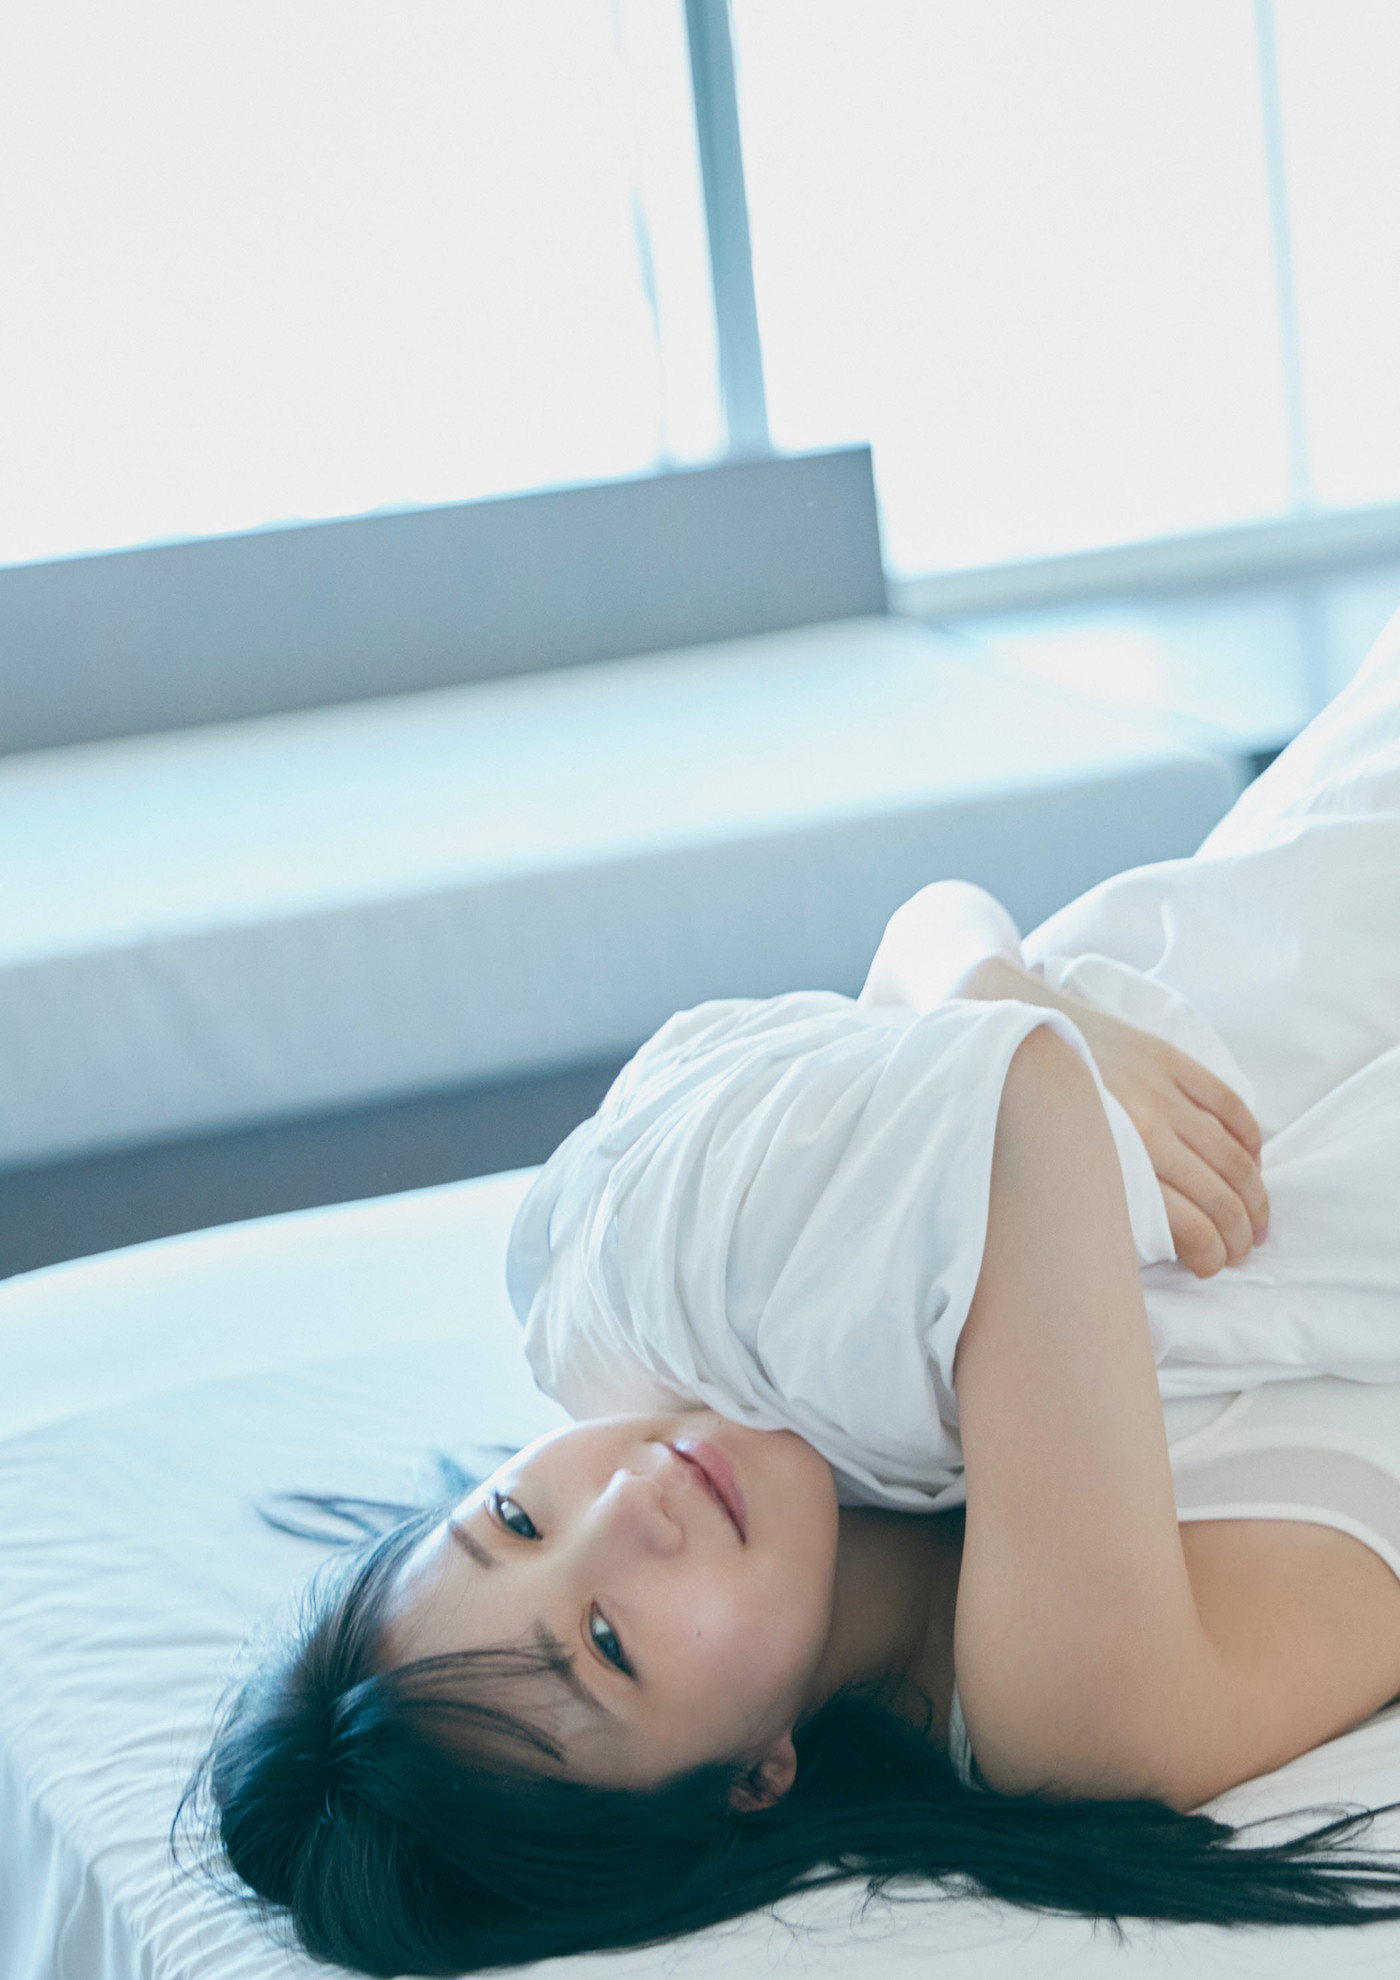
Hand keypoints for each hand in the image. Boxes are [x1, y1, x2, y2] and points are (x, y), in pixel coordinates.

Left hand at [955, 958, 1268, 1277]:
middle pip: (1218, 1196)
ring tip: (1255, 1221)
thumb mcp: (1060, 1169)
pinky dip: (1250, 1140)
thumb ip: (1102, 1202)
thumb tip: (1146, 1245)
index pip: (1188, 1226)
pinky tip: (1251, 1165)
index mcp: (1113, 1166)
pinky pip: (1230, 1106)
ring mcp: (1163, 1092)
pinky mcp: (1171, 1060)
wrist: (1019, 1032)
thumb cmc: (1034, 1115)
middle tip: (1241, 1251)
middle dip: (1238, 1234)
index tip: (1211, 1266)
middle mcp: (1146, 1129)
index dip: (1210, 1254)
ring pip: (1234, 1157)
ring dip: (1254, 1197)